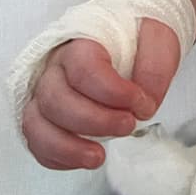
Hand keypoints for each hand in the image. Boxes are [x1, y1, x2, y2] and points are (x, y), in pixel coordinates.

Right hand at [21, 19, 180, 170]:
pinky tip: (83, 158)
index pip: (83, 68)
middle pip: (56, 99)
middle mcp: (55, 67)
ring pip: (37, 123)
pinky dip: (56, 156)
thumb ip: (155, 67)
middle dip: (94, 121)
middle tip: (128, 125)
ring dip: (67, 146)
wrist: (129, 35)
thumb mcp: (159, 38)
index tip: (140, 102)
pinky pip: (37, 141)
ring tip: (98, 157)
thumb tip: (146, 105)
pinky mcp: (44, 115)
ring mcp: (45, 92)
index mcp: (81, 43)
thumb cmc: (137, 37)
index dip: (111, 92)